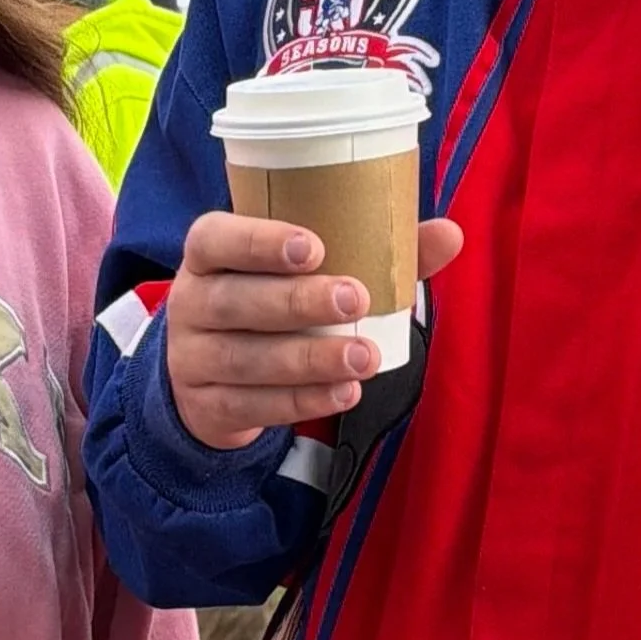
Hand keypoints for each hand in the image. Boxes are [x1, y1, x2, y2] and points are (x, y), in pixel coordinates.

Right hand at [165, 213, 463, 450]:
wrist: (212, 371)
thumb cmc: (271, 299)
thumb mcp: (303, 269)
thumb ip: (374, 249)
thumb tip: (449, 233)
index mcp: (208, 253)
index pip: (216, 239)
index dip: (258, 242)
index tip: (313, 246)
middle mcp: (191, 301)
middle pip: (234, 301)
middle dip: (297, 301)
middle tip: (355, 298)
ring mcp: (192, 358)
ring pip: (246, 359)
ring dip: (309, 359)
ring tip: (363, 357)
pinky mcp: (207, 406)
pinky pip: (253, 406)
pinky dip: (303, 401)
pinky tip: (343, 393)